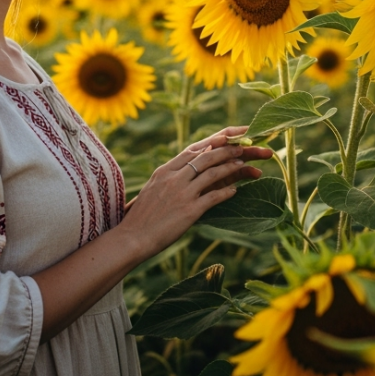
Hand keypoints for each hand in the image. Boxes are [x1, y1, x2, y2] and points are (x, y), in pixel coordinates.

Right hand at [118, 126, 270, 258]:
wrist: (132, 237)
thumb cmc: (141, 217)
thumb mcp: (153, 189)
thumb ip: (168, 177)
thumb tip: (182, 170)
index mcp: (164, 171)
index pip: (191, 150)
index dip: (211, 142)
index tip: (225, 138)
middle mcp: (174, 178)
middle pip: (206, 157)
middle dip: (226, 149)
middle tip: (241, 146)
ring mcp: (182, 193)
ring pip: (213, 173)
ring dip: (230, 166)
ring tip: (242, 163)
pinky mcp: (189, 210)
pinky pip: (214, 197)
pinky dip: (226, 192)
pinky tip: (235, 191)